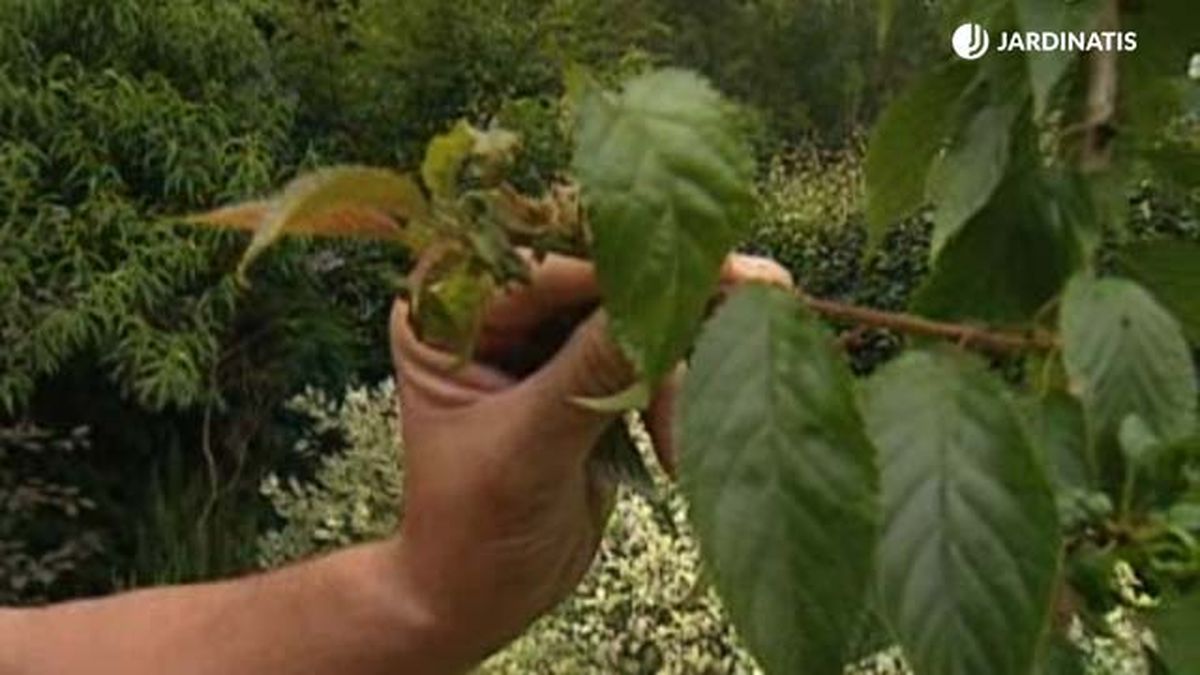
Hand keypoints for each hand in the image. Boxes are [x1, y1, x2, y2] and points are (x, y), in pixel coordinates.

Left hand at [388, 253, 791, 668]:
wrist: (481, 596)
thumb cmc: (473, 529)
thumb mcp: (530, 448)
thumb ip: (593, 374)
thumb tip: (674, 301)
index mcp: (445, 313)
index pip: (544, 268)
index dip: (627, 268)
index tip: (712, 269)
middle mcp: (494, 312)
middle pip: (596, 275)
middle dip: (670, 299)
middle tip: (759, 288)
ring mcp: (543, 341)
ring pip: (633, 311)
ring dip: (675, 361)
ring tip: (702, 410)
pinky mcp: (586, 373)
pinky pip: (646, 353)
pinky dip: (671, 395)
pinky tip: (671, 454)